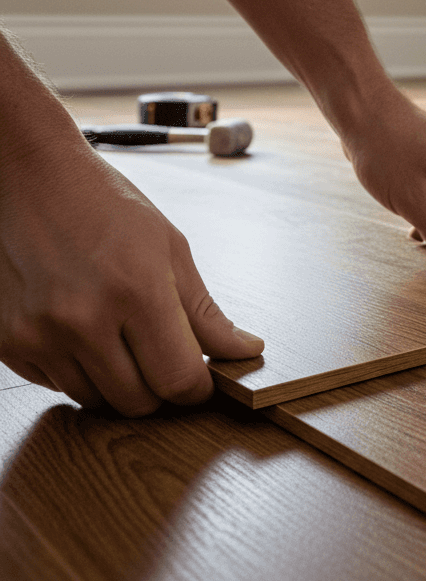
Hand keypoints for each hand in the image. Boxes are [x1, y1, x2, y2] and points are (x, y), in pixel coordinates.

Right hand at [0, 140, 263, 415]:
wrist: (31, 178)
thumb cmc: (106, 205)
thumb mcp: (171, 249)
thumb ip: (206, 312)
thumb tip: (246, 350)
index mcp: (136, 291)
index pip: (179, 380)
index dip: (198, 388)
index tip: (202, 379)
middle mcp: (83, 319)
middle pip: (139, 402)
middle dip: (161, 389)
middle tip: (163, 355)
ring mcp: (39, 335)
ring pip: (97, 401)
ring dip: (119, 383)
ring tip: (121, 336)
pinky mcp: (8, 343)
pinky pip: (57, 385)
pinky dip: (79, 372)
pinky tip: (85, 332)